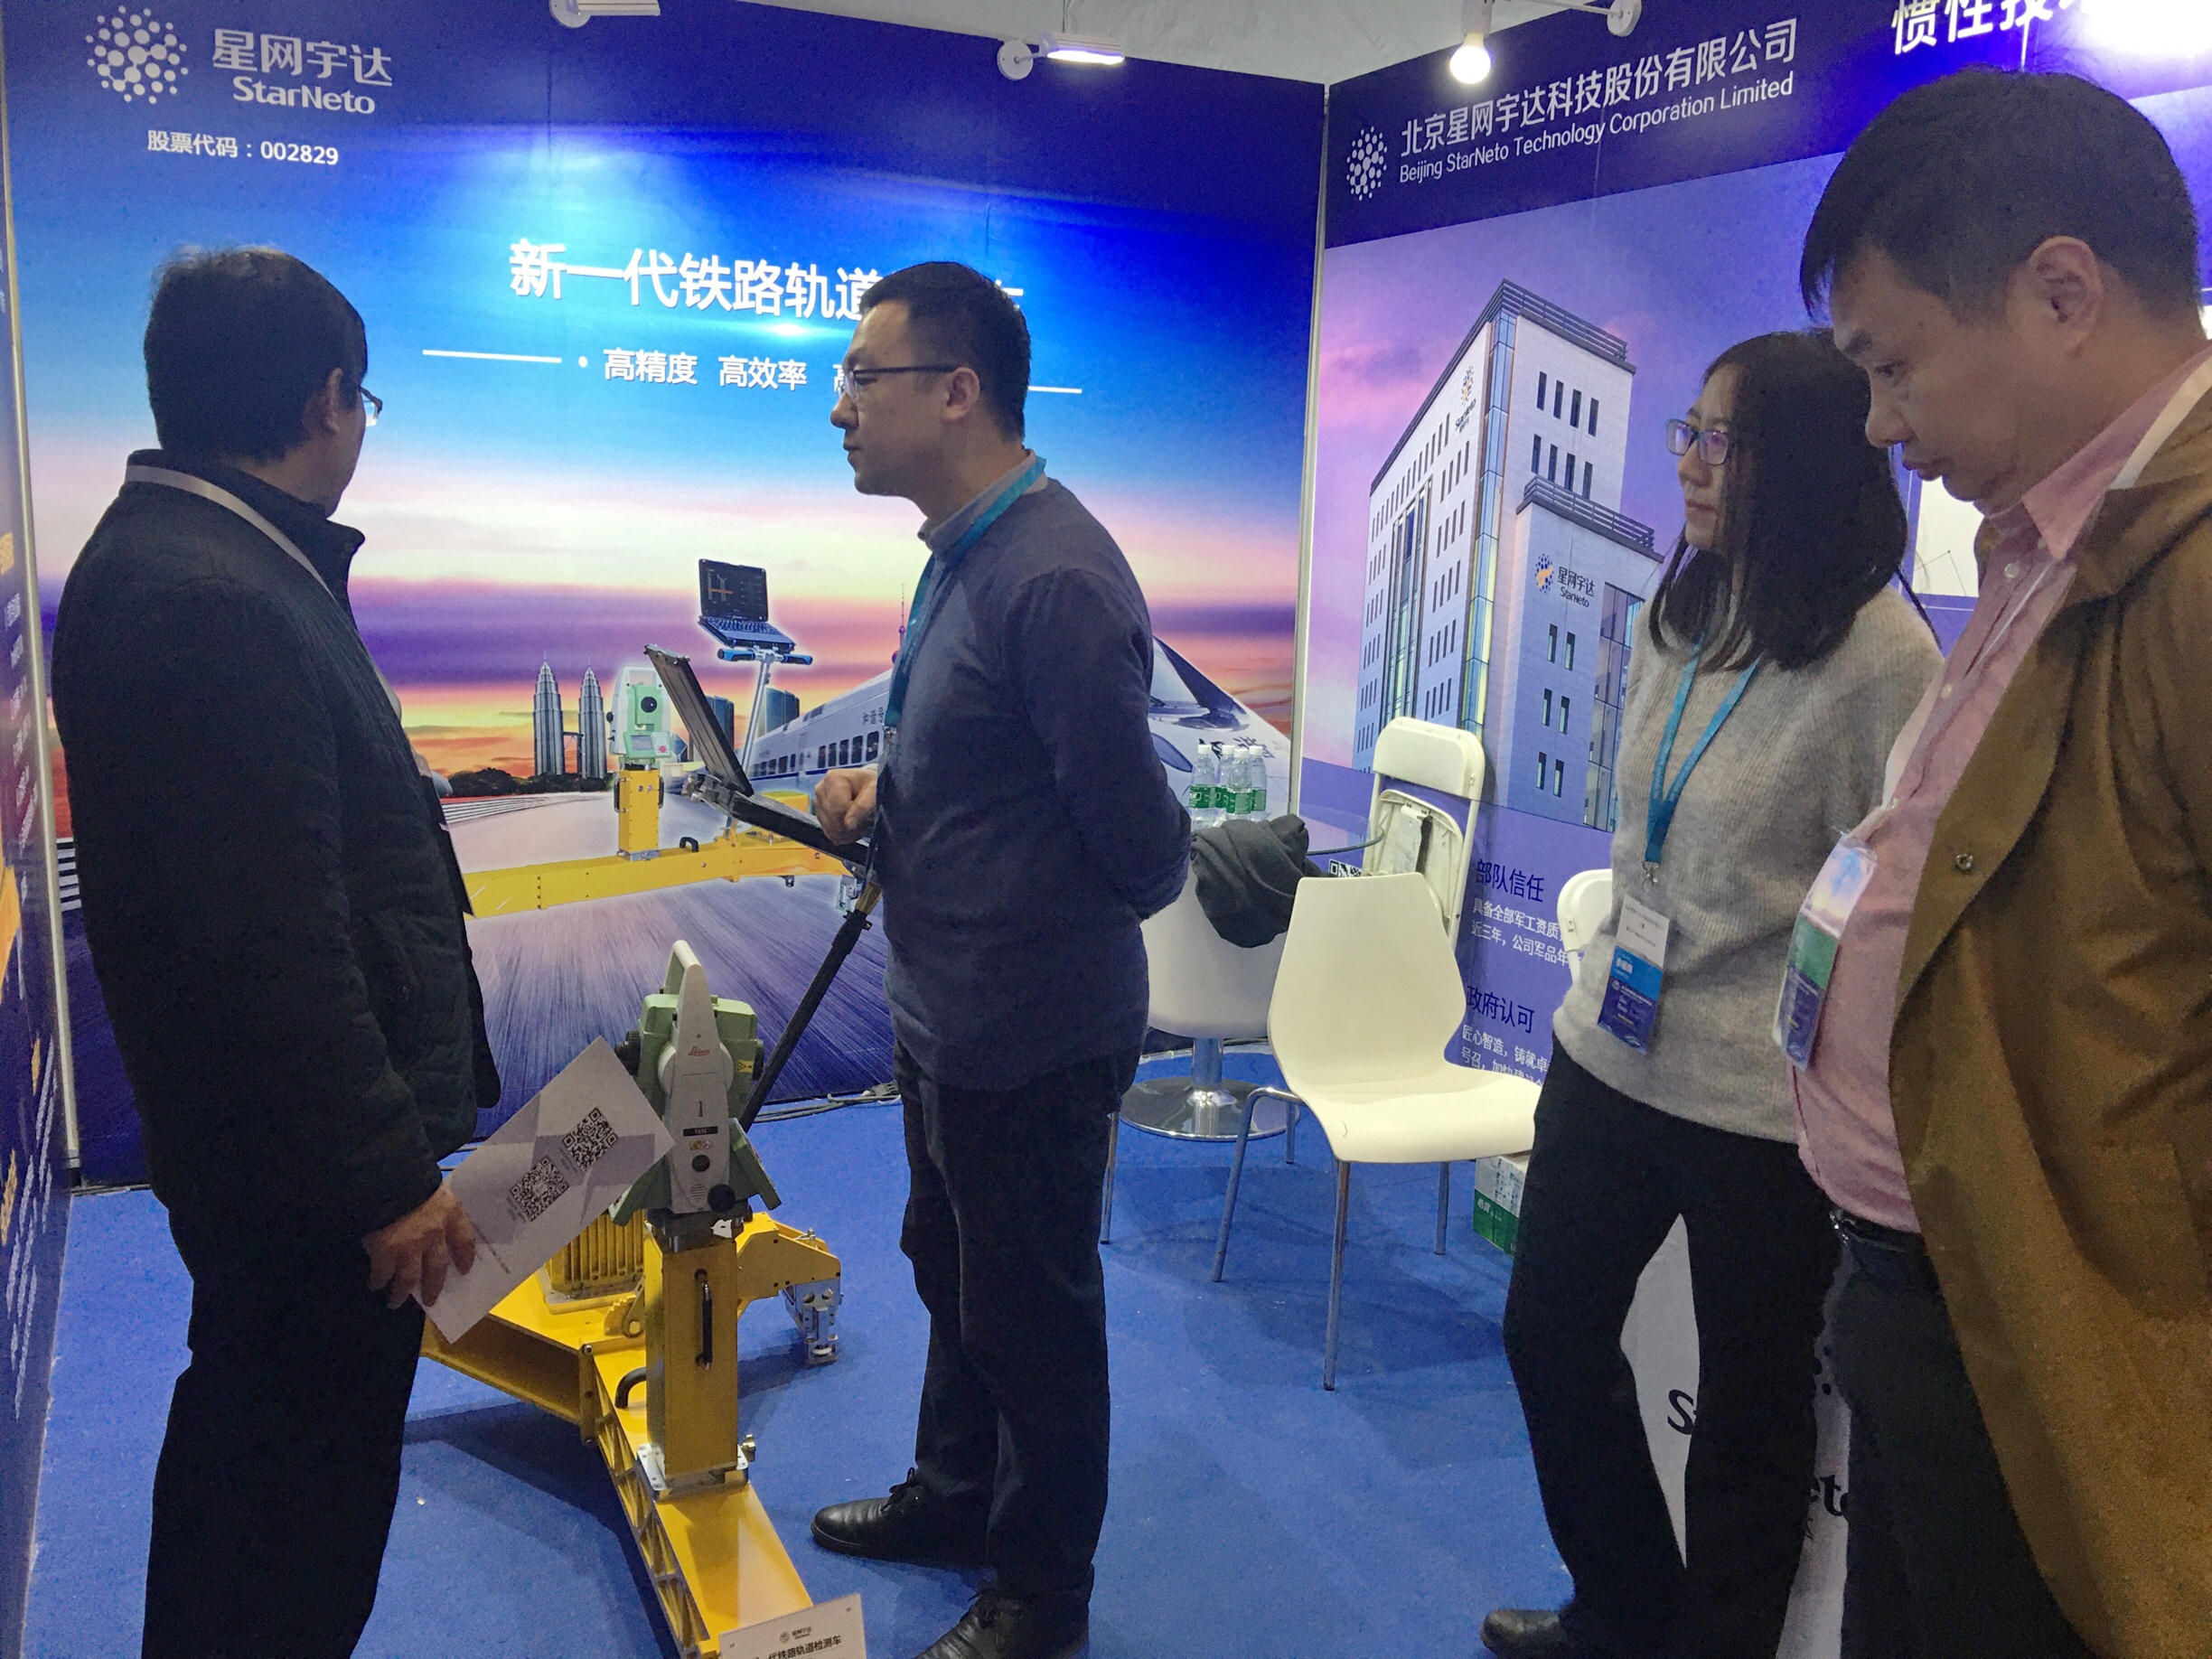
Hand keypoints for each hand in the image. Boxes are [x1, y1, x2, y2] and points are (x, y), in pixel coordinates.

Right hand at [363, 1182, 475, 1310]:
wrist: (382, 1178)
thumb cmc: (407, 1176)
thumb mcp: (430, 1186)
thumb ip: (435, 1206)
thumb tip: (432, 1217)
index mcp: (450, 1213)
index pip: (465, 1239)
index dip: (465, 1257)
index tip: (464, 1270)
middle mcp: (435, 1234)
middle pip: (438, 1267)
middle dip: (434, 1286)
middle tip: (431, 1299)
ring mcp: (410, 1246)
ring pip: (409, 1278)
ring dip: (401, 1292)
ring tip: (395, 1301)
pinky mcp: (386, 1252)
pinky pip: (383, 1273)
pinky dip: (378, 1281)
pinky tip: (374, 1284)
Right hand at [813, 767, 877, 844]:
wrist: (870, 786)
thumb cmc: (874, 785)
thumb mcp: (876, 791)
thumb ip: (864, 806)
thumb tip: (848, 824)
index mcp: (833, 779)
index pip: (838, 810)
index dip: (854, 817)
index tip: (867, 814)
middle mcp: (821, 790)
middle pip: (832, 820)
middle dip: (851, 826)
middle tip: (867, 821)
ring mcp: (818, 803)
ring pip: (830, 829)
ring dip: (849, 832)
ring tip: (862, 823)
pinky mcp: (820, 815)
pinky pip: (829, 833)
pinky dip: (844, 835)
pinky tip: (854, 827)